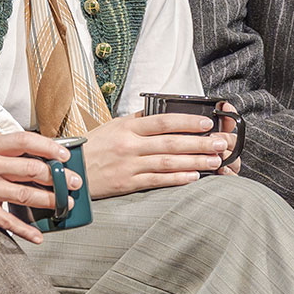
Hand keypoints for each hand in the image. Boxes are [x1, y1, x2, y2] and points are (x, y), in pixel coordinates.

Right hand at [0, 132, 83, 244]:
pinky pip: (6, 220)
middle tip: (75, 184)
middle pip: (30, 170)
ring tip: (64, 205)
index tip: (65, 155)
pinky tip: (38, 236)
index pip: (25, 141)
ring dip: (49, 201)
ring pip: (23, 195)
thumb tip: (35, 157)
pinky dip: (24, 230)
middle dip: (58, 177)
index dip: (48, 147)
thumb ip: (4, 151)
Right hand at [83, 111, 232, 198]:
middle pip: (171, 142)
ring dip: (194, 161)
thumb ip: (138, 119)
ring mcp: (129, 165)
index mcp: (127, 127)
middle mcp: (129, 145)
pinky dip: (177, 179)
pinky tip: (194, 177)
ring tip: (215, 161)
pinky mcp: (127, 183)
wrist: (70, 169)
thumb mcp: (113, 126)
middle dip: (200, 143)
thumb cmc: (93, 146)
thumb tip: (162, 110)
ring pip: (168, 162)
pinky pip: (156, 180)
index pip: (162, 121)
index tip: (207, 124)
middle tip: (222, 143)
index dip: (187, 122)